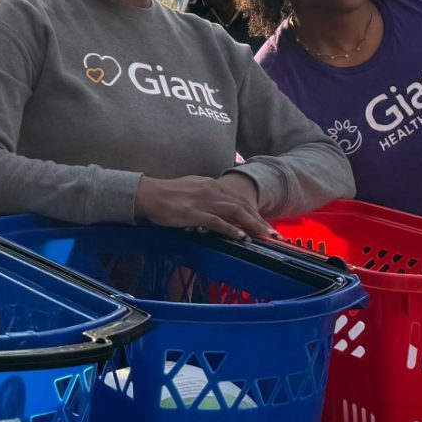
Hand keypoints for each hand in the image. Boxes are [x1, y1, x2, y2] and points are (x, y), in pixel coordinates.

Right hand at [136, 174, 274, 241]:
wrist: (148, 194)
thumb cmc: (167, 194)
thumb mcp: (191, 189)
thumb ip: (206, 196)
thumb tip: (215, 209)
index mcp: (211, 184)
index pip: (238, 199)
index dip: (254, 212)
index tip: (265, 224)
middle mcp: (212, 190)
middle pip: (242, 206)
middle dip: (260, 220)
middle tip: (273, 234)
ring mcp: (204, 201)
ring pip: (235, 213)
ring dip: (253, 225)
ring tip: (265, 236)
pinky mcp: (195, 213)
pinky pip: (217, 222)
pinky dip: (231, 229)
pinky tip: (241, 236)